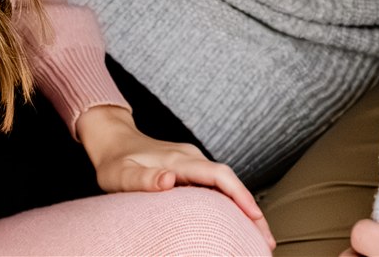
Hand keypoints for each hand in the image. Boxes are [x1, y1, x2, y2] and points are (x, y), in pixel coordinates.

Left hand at [75, 105, 273, 248]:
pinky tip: (239, 220)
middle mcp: (191, 158)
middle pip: (230, 181)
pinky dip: (232, 202)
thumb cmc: (114, 162)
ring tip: (259, 236)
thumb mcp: (120, 175)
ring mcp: (192, 161)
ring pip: (227, 183)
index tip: (254, 215)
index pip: (217, 175)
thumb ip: (143, 179)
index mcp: (178, 160)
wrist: (112, 140)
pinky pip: (218, 184)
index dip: (239, 194)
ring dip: (245, 207)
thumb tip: (168, 181)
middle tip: (266, 239)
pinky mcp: (191, 167)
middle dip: (251, 208)